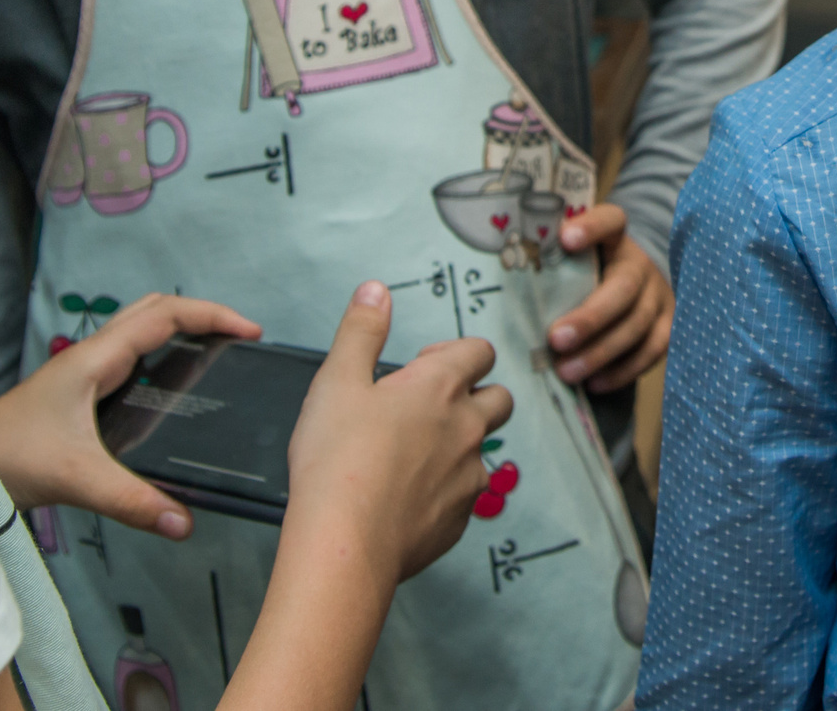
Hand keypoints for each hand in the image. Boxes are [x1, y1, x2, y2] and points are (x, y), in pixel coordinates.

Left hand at [0, 292, 261, 539]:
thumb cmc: (9, 459)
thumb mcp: (76, 477)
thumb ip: (132, 500)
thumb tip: (186, 523)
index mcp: (97, 360)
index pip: (164, 315)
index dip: (211, 315)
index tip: (249, 331)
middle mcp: (92, 358)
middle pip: (154, 311)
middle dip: (200, 314)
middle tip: (237, 336)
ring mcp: (83, 374)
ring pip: (139, 332)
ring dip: (179, 331)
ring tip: (214, 354)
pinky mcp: (77, 395)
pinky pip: (129, 359)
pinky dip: (160, 356)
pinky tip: (170, 390)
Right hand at [283, 281, 511, 583]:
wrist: (343, 544)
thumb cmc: (336, 461)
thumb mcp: (336, 381)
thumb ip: (361, 331)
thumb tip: (376, 291)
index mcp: (441, 387)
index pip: (480, 351)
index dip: (455, 354)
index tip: (421, 368)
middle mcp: (467, 428)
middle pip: (499, 398)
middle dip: (474, 395)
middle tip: (427, 409)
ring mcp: (468, 477)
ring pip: (482, 451)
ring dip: (459, 446)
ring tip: (410, 457)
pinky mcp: (459, 521)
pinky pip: (464, 496)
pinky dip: (444, 491)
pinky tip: (405, 498)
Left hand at [547, 203, 673, 391]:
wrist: (635, 286)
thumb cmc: (585, 277)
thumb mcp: (573, 262)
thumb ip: (550, 265)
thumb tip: (498, 279)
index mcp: (615, 239)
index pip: (611, 220)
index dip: (592, 228)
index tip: (564, 238)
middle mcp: (641, 265)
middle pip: (624, 286)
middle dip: (590, 316)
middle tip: (556, 339)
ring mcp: (658, 296)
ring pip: (637, 323)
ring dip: (601, 351)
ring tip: (567, 372)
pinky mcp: (667, 326)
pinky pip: (652, 351)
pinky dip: (623, 370)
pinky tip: (595, 383)